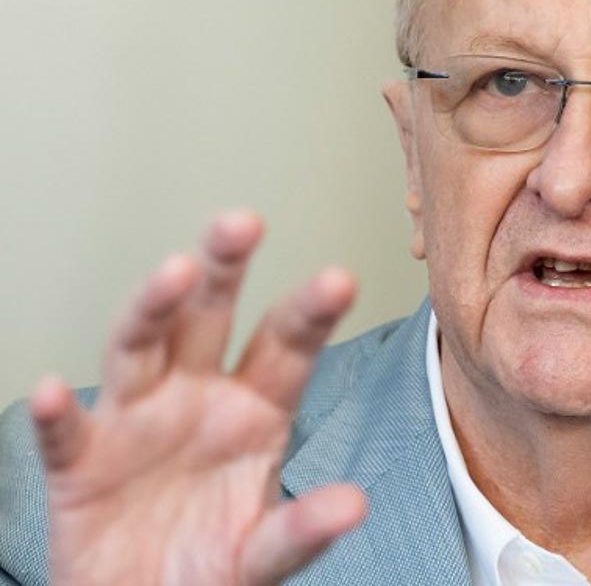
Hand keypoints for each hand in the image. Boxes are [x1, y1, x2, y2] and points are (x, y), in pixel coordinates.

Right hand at [28, 211, 367, 584]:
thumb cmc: (209, 564)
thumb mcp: (266, 554)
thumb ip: (303, 531)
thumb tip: (354, 504)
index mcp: (255, 407)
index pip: (287, 346)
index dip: (309, 311)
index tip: (338, 278)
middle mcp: (195, 397)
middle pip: (208, 320)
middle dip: (224, 269)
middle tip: (241, 223)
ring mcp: (135, 423)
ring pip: (138, 350)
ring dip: (152, 309)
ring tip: (175, 274)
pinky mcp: (79, 464)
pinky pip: (66, 435)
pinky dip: (55, 416)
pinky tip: (53, 393)